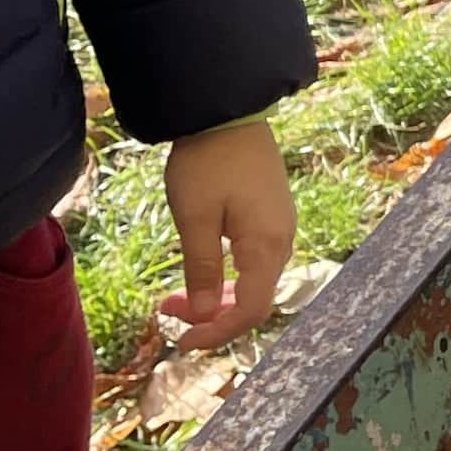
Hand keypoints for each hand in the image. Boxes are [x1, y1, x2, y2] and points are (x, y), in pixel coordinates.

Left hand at [159, 118, 295, 342]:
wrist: (226, 110)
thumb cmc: (207, 162)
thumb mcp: (195, 218)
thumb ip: (203, 269)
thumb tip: (207, 316)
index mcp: (267, 244)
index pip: (252, 309)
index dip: (218, 332)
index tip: (181, 340)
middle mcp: (282, 239)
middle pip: (256, 299)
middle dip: (213, 316)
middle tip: (168, 311)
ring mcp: (280, 226)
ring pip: (255, 281)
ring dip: (218, 298)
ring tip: (178, 295)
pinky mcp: (271, 214)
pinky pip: (256, 261)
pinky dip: (228, 278)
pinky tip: (203, 269)